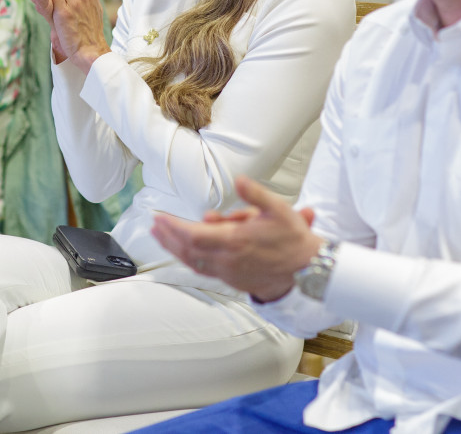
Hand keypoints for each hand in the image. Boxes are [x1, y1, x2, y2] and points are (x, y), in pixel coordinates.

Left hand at [151, 176, 321, 302]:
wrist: (307, 271)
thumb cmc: (293, 240)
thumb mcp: (279, 210)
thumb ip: (255, 194)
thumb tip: (238, 180)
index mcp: (235, 240)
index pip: (193, 234)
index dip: (173, 226)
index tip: (159, 217)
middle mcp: (227, 259)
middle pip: (187, 249)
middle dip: (167, 237)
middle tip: (153, 225)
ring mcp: (228, 272)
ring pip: (193, 262)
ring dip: (173, 249)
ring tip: (160, 237)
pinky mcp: (231, 279)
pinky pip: (203, 270)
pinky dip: (188, 260)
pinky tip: (182, 253)